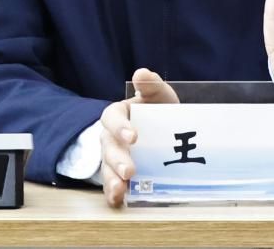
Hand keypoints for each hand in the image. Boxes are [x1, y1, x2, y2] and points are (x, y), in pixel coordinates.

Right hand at [98, 67, 177, 206]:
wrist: (167, 131)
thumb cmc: (158, 110)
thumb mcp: (158, 95)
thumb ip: (151, 84)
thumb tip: (141, 73)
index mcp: (118, 115)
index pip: (112, 118)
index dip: (119, 127)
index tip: (133, 137)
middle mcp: (110, 137)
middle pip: (108, 147)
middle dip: (117, 159)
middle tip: (129, 170)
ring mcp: (113, 158)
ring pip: (106, 169)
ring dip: (112, 180)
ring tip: (120, 190)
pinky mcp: (119, 175)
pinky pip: (112, 185)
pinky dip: (114, 194)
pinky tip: (119, 201)